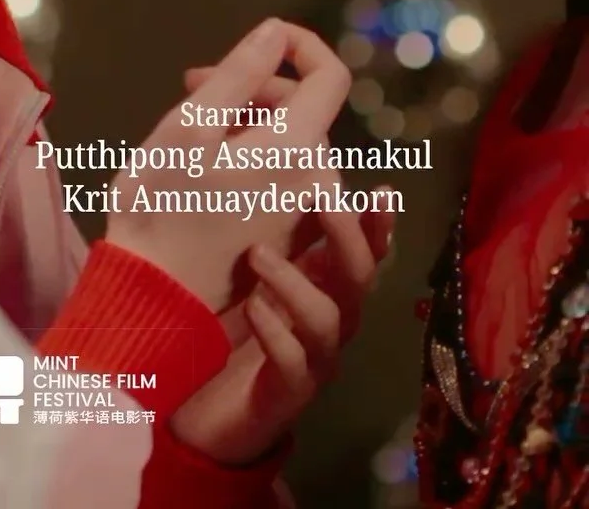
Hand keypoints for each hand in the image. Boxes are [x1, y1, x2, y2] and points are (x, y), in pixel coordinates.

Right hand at [106, 20, 349, 311]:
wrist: (154, 301)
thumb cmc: (162, 208)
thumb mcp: (189, 126)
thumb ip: (240, 74)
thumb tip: (276, 32)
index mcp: (296, 147)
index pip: (330, 76)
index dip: (302, 45)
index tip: (261, 39)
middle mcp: (314, 180)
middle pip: (305, 107)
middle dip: (255, 84)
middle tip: (190, 85)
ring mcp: (303, 214)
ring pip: (291, 142)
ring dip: (251, 120)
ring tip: (193, 125)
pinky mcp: (286, 238)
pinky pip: (286, 176)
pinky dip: (257, 155)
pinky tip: (210, 163)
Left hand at [170, 196, 392, 464]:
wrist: (213, 415)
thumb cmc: (237, 330)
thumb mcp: (256, 277)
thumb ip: (274, 235)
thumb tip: (279, 179)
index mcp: (327, 288)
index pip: (365, 252)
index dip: (378, 226)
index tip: (382, 191)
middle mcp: (333, 321)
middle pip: (358, 278)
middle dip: (347, 237)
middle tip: (323, 200)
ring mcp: (316, 360)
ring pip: (327, 320)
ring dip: (294, 281)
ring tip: (256, 253)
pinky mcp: (289, 394)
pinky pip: (294, 364)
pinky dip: (276, 333)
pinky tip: (253, 310)